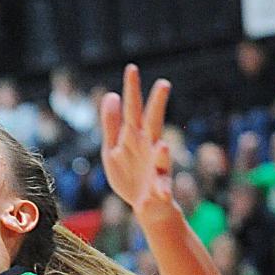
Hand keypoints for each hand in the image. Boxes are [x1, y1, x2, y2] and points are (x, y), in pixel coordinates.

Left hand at [100, 65, 172, 221]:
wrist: (145, 206)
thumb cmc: (129, 174)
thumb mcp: (112, 147)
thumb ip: (111, 124)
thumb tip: (110, 95)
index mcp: (135, 137)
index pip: (133, 109)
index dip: (132, 90)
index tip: (132, 68)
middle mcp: (149, 148)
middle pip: (153, 124)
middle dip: (157, 106)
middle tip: (164, 84)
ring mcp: (156, 167)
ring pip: (161, 155)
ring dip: (162, 152)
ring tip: (162, 145)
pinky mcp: (159, 188)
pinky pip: (162, 187)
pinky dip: (163, 188)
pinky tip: (163, 190)